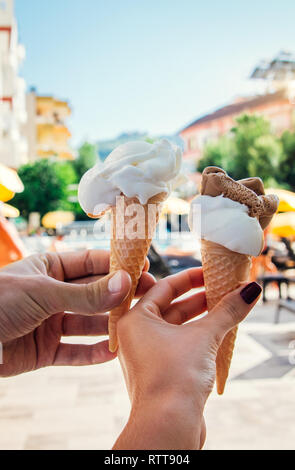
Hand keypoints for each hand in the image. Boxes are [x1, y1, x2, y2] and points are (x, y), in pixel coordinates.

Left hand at [0, 250, 154, 376]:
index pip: (90, 263)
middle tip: (147, 296)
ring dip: (109, 326)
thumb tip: (125, 283)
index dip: (116, 265)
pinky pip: (74, 351)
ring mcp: (50, 322)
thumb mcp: (43, 292)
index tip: (142, 267)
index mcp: (49, 268)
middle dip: (119, 296)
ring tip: (133, 326)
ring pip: (87, 323)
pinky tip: (111, 352)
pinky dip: (92, 353)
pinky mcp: (45, 350)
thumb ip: (86, 293)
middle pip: (93, 293)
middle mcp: (52, 294)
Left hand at [114, 268, 260, 449]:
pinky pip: (179, 345)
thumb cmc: (174, 378)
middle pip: (171, 307)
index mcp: (134, 320)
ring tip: (226, 306)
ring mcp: (146, 355)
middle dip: (199, 297)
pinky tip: (219, 331)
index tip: (210, 272)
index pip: (163, 287)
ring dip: (201, 317)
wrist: (168, 427)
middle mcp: (135, 336)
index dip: (189, 277)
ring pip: (177, 327)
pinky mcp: (159, 372)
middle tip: (223, 288)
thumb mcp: (204, 336)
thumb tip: (249, 291)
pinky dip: (197, 336)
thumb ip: (226, 311)